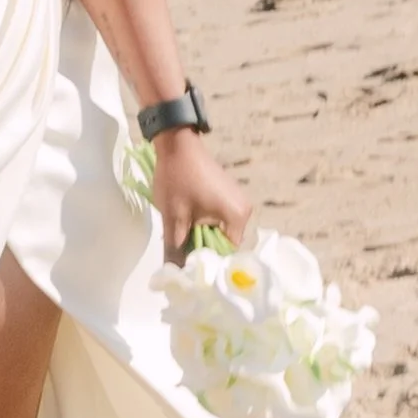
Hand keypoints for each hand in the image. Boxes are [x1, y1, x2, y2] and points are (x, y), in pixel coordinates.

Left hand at [152, 128, 250, 262]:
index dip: (207, 263)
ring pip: (219, 232)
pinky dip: (203, 225)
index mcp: (237, 217)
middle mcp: (244, 211)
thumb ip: (176, 247)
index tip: (190, 271)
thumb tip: (173, 273)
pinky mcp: (227, 196)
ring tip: (182, 243)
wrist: (177, 143)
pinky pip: (218, 220)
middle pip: (224, 243)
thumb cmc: (178, 178)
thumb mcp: (174, 216)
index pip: (226, 253)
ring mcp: (237, 202)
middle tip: (182, 260)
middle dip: (203, 251)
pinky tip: (187, 227)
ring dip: (201, 238)